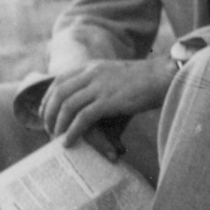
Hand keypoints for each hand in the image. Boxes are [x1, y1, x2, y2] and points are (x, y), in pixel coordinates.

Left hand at [40, 56, 175, 147]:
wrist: (163, 77)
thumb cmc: (143, 80)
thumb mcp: (114, 75)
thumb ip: (98, 82)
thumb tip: (87, 101)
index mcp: (92, 66)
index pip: (59, 80)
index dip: (48, 98)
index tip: (45, 113)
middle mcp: (92, 74)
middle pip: (58, 93)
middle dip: (49, 113)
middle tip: (48, 129)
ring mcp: (100, 86)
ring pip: (67, 106)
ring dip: (58, 125)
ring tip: (57, 138)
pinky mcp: (109, 101)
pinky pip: (82, 118)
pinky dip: (73, 131)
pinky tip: (70, 142)